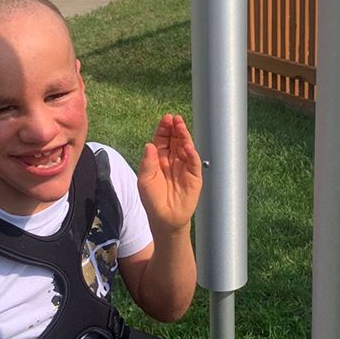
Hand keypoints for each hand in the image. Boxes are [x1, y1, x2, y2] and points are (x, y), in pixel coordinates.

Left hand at [137, 113, 201, 234]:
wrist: (164, 218)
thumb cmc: (152, 200)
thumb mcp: (145, 180)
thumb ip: (147, 163)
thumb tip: (149, 145)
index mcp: (159, 160)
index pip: (162, 140)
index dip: (164, 129)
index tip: (165, 119)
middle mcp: (172, 161)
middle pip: (175, 140)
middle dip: (175, 129)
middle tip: (174, 119)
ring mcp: (184, 167)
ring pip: (186, 147)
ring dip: (184, 136)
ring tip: (180, 126)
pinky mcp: (194, 176)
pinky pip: (194, 162)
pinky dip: (192, 153)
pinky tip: (187, 147)